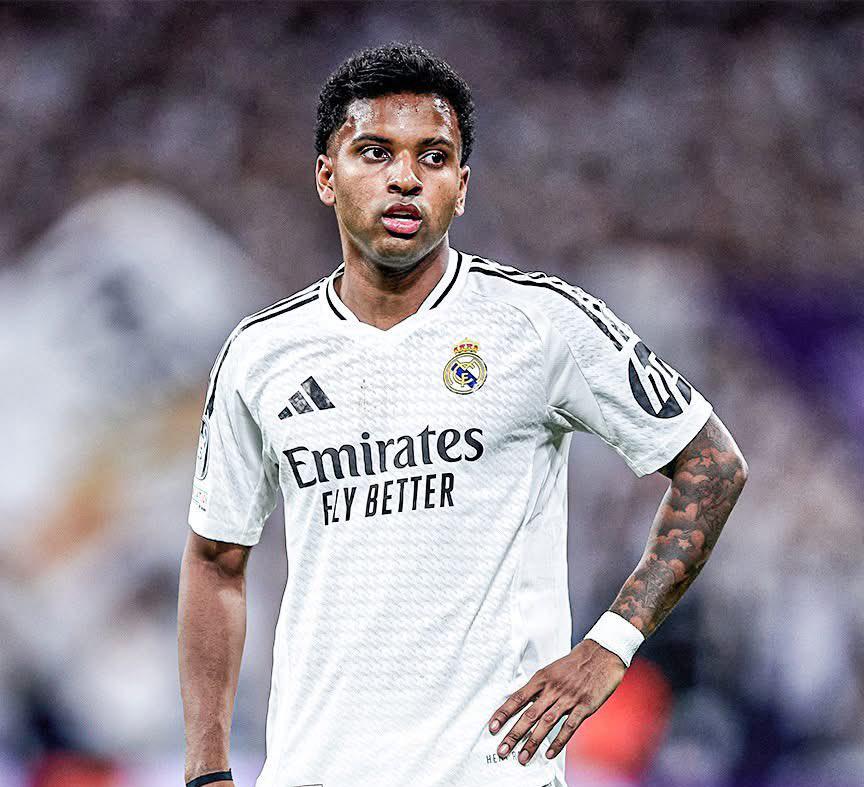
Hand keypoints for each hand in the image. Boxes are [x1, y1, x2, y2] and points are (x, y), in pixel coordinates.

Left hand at [487, 638, 626, 764]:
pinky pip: (569, 727)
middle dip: (514, 734)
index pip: (517, 698)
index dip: (504, 713)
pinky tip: (549, 753)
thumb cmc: (573, 664)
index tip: (492, 727)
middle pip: (529, 714)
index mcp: (541, 678)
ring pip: (546, 723)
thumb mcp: (550, 670)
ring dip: (533, 742)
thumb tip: (520, 703)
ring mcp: (568, 698)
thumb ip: (537, 687)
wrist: (600, 655)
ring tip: (522, 757)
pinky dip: (558, 741)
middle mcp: (552, 689)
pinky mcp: (584, 706)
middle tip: (502, 749)